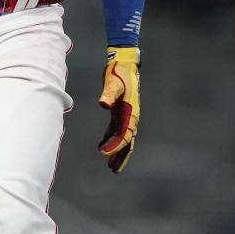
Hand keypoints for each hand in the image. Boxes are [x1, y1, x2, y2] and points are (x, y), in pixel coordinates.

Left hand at [97, 47, 139, 172]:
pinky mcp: (120, 110)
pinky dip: (111, 138)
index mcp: (131, 112)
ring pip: (123, 137)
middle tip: (114, 170)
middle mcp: (131, 115)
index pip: (124, 134)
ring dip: (117, 150)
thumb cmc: (119, 72)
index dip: (115, 145)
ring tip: (110, 165)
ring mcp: (126, 113)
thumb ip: (109, 94)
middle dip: (121, 156)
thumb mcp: (113, 82)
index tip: (103, 152)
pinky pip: (117, 128)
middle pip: (128, 141)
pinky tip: (103, 145)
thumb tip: (103, 104)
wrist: (124, 63)